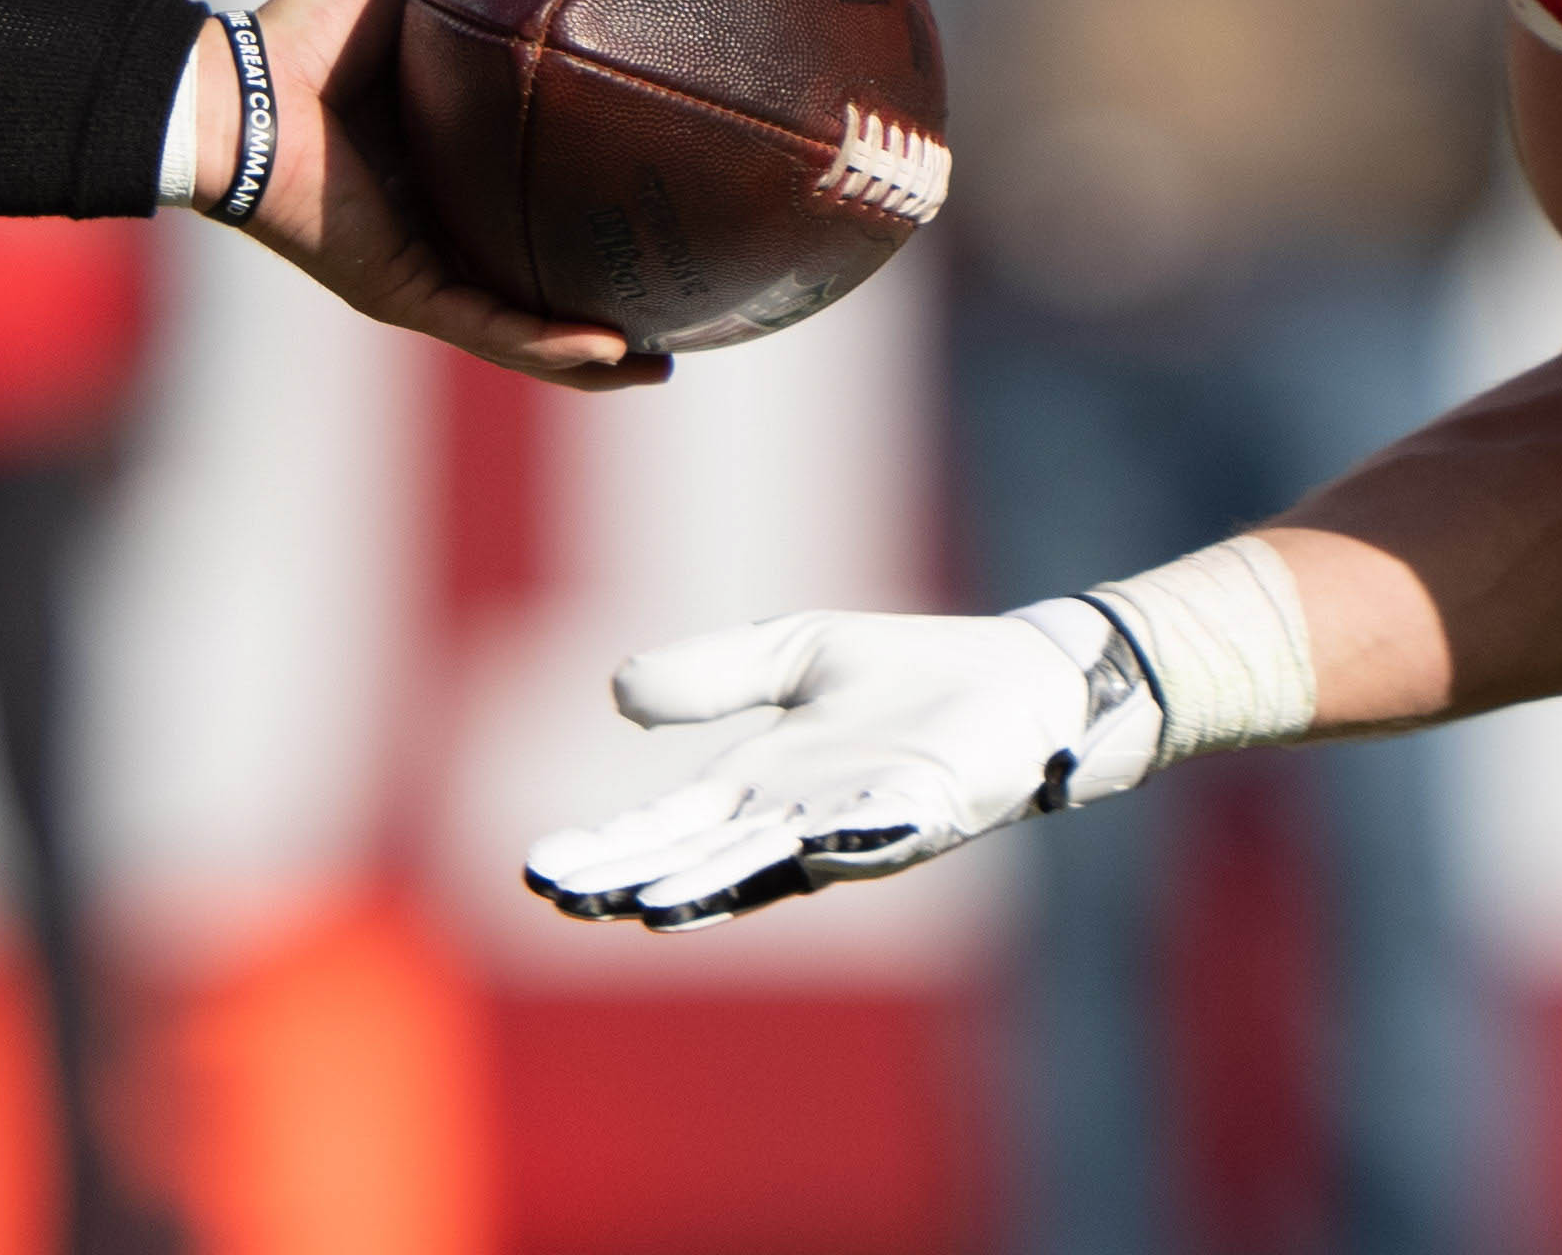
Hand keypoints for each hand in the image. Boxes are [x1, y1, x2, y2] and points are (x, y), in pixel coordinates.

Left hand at [209, 0, 661, 393]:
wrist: (240, 92)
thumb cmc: (302, 34)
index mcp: (442, 173)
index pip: (528, 206)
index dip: (587, 218)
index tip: (658, 211)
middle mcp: (435, 233)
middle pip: (534, 291)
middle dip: (602, 317)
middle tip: (677, 318)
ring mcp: (419, 272)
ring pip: (519, 336)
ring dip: (589, 358)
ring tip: (660, 369)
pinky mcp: (400, 292)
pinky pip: (489, 328)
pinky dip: (550, 346)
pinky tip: (612, 347)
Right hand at [521, 604, 1143, 928]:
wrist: (1021, 684)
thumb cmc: (911, 678)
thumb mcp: (793, 655)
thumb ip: (713, 676)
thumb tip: (616, 695)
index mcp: (761, 788)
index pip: (667, 827)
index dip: (607, 849)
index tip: (540, 870)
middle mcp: (800, 821)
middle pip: (700, 857)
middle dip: (633, 876)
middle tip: (563, 895)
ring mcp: (862, 822)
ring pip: (774, 863)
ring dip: (715, 884)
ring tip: (651, 905)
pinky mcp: (929, 806)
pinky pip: (881, 829)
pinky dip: (848, 839)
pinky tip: (809, 845)